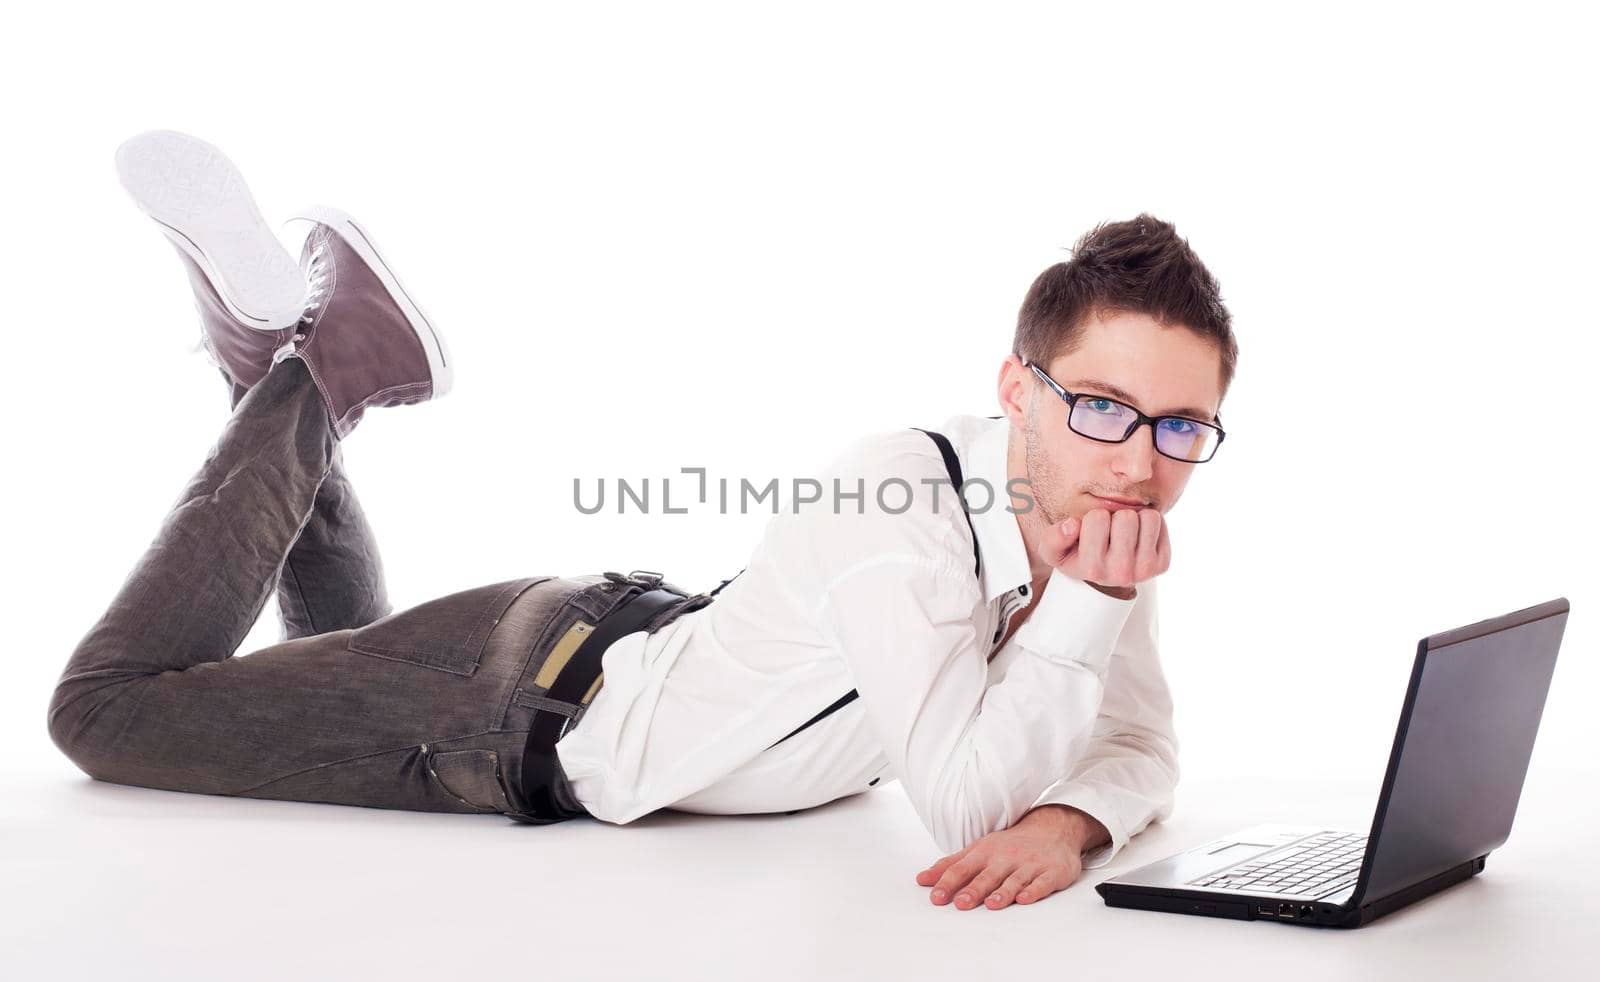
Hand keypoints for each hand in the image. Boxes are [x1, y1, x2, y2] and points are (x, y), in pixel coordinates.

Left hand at [914, 809, 1086, 910]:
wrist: (1052, 831)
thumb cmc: (1008, 846)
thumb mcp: (977, 850)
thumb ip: (950, 865)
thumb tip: (922, 879)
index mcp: (985, 853)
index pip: (962, 869)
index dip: (948, 883)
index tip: (936, 898)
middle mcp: (1005, 858)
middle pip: (987, 876)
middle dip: (974, 890)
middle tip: (961, 904)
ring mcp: (1029, 865)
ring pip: (1014, 880)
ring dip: (1002, 892)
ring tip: (991, 905)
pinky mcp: (1051, 872)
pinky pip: (1042, 883)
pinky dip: (1034, 891)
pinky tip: (1024, 899)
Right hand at [1042, 507, 1169, 597]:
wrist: (1105, 573)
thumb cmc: (1078, 555)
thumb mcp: (1055, 550)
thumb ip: (1053, 537)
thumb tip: (1072, 525)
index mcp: (1092, 569)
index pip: (1097, 517)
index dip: (1094, 518)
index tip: (1091, 533)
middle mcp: (1121, 573)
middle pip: (1125, 516)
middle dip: (1116, 517)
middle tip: (1110, 532)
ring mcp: (1145, 570)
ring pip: (1147, 517)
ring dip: (1135, 518)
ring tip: (1124, 533)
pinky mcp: (1162, 565)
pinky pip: (1160, 523)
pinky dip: (1149, 524)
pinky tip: (1138, 537)